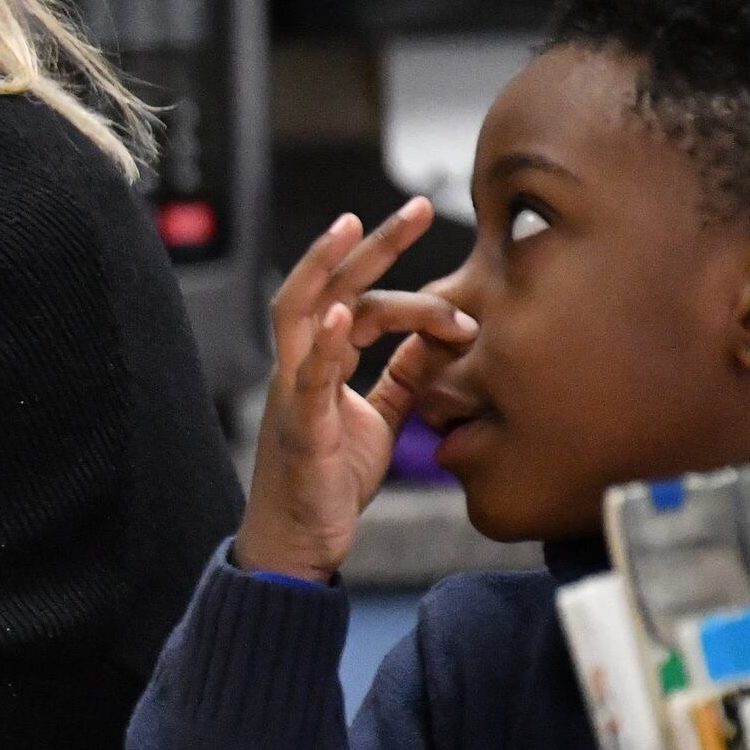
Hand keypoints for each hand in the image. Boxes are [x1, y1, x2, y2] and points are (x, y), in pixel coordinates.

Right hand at [237, 199, 477, 582]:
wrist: (299, 542)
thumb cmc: (331, 480)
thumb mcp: (382, 418)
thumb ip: (406, 374)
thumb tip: (445, 335)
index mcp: (321, 363)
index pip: (360, 301)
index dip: (403, 278)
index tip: (456, 279)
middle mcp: (300, 366)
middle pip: (326, 286)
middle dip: (369, 244)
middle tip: (417, 207)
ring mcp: (293, 394)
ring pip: (302, 314)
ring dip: (327, 269)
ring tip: (354, 228)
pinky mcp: (300, 430)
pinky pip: (306, 380)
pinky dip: (323, 346)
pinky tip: (341, 317)